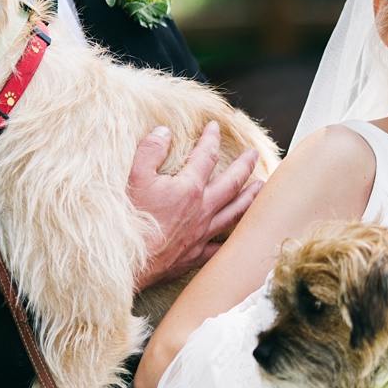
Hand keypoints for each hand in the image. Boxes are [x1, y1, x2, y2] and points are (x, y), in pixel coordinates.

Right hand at [127, 121, 262, 291]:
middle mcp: (202, 210)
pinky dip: (231, 241)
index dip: (210, 138)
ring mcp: (201, 234)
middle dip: (244, 166)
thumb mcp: (134, 176)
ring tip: (261, 188)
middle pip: (231, 184)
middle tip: (254, 154)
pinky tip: (237, 239)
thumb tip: (164, 132)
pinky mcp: (195, 256)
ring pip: (234, 214)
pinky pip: (220, 248)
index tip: (214, 126)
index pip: (206, 156)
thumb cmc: (129, 218)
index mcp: (189, 188)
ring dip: (249, 199)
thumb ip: (151, 151)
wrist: (126, 261)